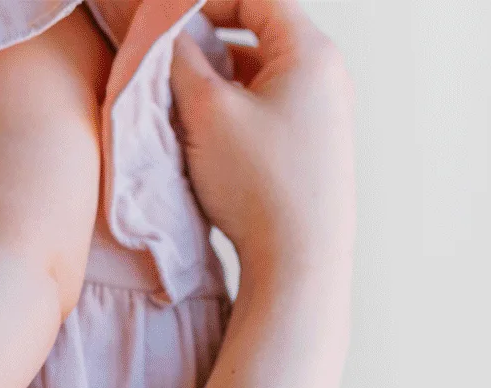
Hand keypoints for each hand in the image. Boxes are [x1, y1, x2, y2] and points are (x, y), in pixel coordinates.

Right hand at [171, 0, 355, 291]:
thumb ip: (180, 61)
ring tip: (178, 104)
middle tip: (164, 63)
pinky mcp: (310, 147)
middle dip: (206, 44)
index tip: (166, 18)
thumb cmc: (259, 181)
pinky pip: (264, 108)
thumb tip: (167, 35)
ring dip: (215, 82)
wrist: (298, 258)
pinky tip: (202, 137)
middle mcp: (326, 76)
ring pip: (257, 76)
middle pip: (258, 35)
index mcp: (311, 53)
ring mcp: (321, 114)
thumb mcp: (206, 111)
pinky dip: (230, 110)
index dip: (207, 2)